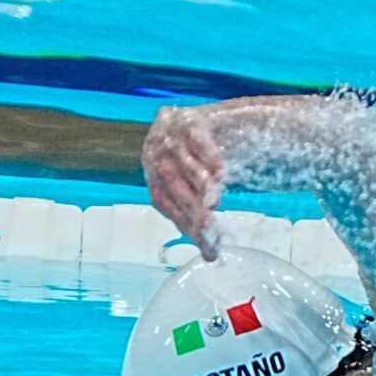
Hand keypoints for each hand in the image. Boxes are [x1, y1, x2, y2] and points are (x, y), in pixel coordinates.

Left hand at [143, 106, 225, 260]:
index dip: (184, 223)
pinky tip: (222, 173)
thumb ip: (202, 218)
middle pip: (172, 185)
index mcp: (153, 173)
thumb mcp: (200, 191)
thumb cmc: (205, 161)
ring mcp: (171, 134)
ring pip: (184, 163)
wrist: (220, 119)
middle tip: (210, 230)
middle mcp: (156, 153)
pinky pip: (197, 139)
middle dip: (192, 209)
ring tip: (213, 203)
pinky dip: (209, 156)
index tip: (207, 243)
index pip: (164, 202)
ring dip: (199, 184)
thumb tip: (211, 257)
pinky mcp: (191, 118)